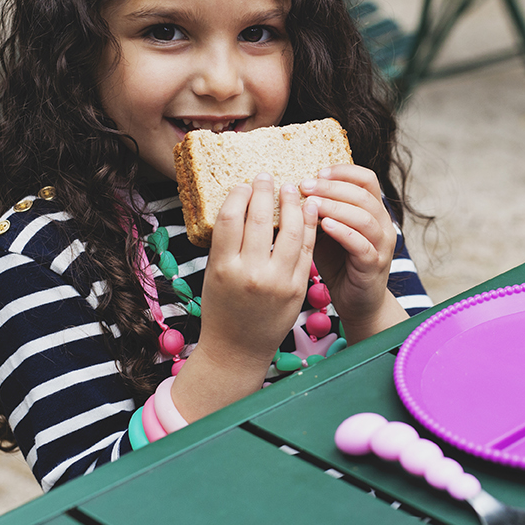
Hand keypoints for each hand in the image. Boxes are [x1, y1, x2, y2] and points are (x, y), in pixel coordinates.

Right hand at [173, 176, 317, 419]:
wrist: (238, 348)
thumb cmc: (223, 308)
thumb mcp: (214, 273)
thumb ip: (227, 243)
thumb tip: (240, 204)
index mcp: (223, 266)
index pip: (230, 218)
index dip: (238, 195)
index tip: (244, 184)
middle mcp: (250, 273)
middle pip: (260, 219)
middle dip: (264, 192)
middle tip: (267, 176)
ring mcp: (277, 281)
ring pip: (290, 231)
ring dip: (292, 204)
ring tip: (291, 188)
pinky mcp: (298, 288)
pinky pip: (306, 249)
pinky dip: (309, 225)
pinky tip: (309, 209)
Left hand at [301, 165, 407, 341]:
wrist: (356, 302)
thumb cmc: (338, 263)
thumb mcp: (326, 231)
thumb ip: (317, 211)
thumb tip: (288, 188)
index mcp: (373, 211)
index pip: (366, 179)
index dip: (343, 172)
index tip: (317, 172)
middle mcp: (382, 224)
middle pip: (363, 195)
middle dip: (332, 188)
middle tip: (305, 186)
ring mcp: (381, 245)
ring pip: (365, 217)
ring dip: (336, 207)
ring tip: (311, 203)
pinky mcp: (374, 265)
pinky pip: (362, 245)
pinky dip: (343, 232)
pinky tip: (324, 225)